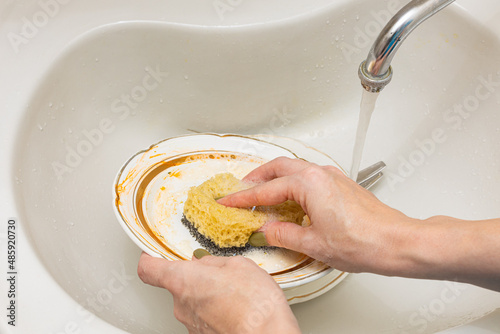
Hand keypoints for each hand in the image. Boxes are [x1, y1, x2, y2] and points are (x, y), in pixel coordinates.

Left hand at [137, 252, 300, 333]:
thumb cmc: (255, 304)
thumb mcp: (238, 265)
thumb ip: (214, 262)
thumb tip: (205, 262)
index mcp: (184, 280)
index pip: (149, 269)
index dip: (149, 258)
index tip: (153, 253)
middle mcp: (181, 305)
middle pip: (177, 285)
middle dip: (196, 278)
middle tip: (220, 273)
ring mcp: (191, 324)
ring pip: (193, 303)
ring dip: (208, 296)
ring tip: (235, 293)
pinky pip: (204, 318)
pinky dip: (217, 312)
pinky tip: (237, 308)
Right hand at [219, 157, 499, 291]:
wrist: (396, 241)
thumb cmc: (363, 242)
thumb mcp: (314, 245)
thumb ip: (284, 235)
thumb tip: (267, 230)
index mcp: (308, 185)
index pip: (266, 190)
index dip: (244, 198)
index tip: (228, 201)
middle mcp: (319, 174)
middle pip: (278, 167)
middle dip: (256, 177)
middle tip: (240, 190)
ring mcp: (332, 176)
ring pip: (294, 168)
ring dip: (274, 177)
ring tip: (262, 193)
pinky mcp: (340, 183)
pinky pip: (308, 175)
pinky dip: (291, 181)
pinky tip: (290, 198)